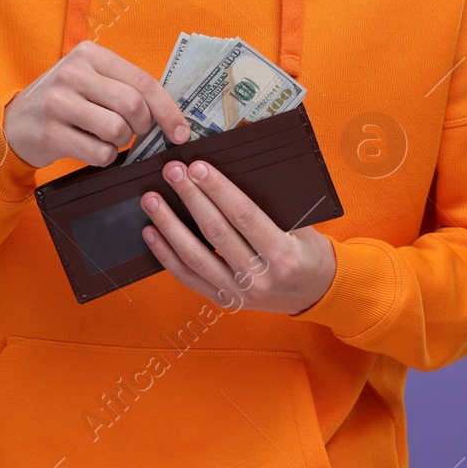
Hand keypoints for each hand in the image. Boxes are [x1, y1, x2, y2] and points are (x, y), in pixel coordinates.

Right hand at [4, 40, 189, 169]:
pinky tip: (93, 149)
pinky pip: (99, 152)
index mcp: (90, 54)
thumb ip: (124, 87)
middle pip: (133, 105)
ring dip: (121, 143)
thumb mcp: (89, 80)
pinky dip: (105, 157)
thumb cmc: (64, 101)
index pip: (142, 81)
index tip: (181, 132)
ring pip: (117, 130)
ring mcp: (58, 102)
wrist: (15, 122)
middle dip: (143, 127)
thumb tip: (172, 114)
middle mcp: (73, 73)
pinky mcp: (50, 132)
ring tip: (108, 139)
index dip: (168, 110)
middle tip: (135, 134)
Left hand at [140, 159, 336, 314]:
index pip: (243, 215)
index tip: (198, 167)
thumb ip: (270, 204)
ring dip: (169, 225)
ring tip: (151, 200)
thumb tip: (229, 170)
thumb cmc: (307, 251)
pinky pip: (188, 276)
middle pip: (215, 232)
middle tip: (172, 172)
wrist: (315, 293)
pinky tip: (151, 232)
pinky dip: (166, 254)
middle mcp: (259, 277)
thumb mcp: (301, 225)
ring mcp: (238, 293)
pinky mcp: (223, 300)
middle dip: (190, 198)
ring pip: (195, 256)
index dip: (218, 190)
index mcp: (282, 254)